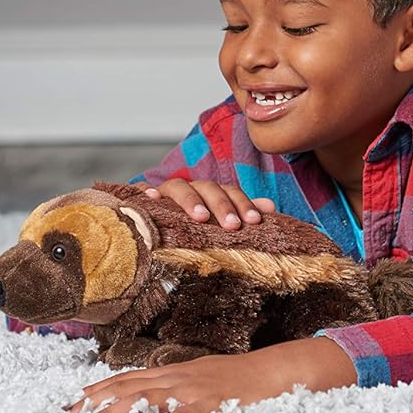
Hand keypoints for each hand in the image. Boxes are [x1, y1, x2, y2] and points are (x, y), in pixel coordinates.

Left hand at [64, 337, 357, 412]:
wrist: (275, 370)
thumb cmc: (240, 377)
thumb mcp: (203, 376)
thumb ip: (178, 384)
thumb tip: (155, 393)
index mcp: (175, 370)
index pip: (129, 377)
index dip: (101, 388)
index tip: (75, 400)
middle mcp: (178, 375)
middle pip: (129, 385)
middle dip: (97, 401)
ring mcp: (192, 387)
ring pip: (146, 397)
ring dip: (116, 412)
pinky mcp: (210, 402)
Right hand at [143, 178, 274, 229]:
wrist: (155, 222)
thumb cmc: (193, 224)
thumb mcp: (219, 219)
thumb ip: (241, 211)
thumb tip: (270, 206)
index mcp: (211, 193)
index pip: (230, 192)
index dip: (243, 204)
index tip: (254, 221)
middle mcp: (191, 188)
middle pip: (209, 188)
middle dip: (222, 206)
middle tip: (232, 226)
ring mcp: (166, 192)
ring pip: (179, 187)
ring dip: (191, 200)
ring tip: (201, 216)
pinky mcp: (144, 198)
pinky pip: (142, 192)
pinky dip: (145, 193)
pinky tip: (150, 199)